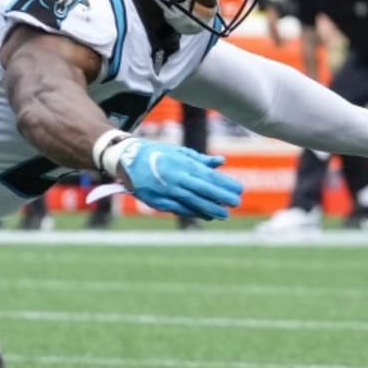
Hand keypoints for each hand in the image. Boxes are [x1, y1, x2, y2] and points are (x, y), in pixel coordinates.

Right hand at [112, 141, 242, 218]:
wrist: (128, 160)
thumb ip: (201, 160)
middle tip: (237, 203)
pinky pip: (179, 209)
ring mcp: (166, 191)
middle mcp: (176, 178)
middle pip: (203, 190)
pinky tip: (207, 215)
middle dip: (221, 197)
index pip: (208, 176)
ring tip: (225, 214)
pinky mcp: (157, 201)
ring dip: (210, 209)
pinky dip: (194, 212)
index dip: (225, 184)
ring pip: (192, 202)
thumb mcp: (180, 152)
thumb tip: (221, 161)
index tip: (239, 189)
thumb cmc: (158, 154)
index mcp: (183, 164)